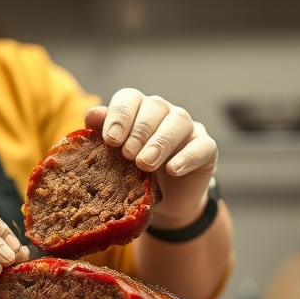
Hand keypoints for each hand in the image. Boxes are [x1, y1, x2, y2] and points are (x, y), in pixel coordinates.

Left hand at [85, 90, 217, 227]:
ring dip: (159, 142)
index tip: (110, 139)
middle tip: (127, 155)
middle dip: (138, 132)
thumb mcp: (114, 157)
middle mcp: (164, 112)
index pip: (129, 98)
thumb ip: (102, 133)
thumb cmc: (134, 173)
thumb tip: (92, 115)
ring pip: (178, 122)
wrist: (165, 200)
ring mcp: (188, 128)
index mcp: (138, 109)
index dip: (119, 115)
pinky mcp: (207, 147)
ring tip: (144, 164)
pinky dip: (187, 157)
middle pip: (154, 107)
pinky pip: (201, 146)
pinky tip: (173, 169)